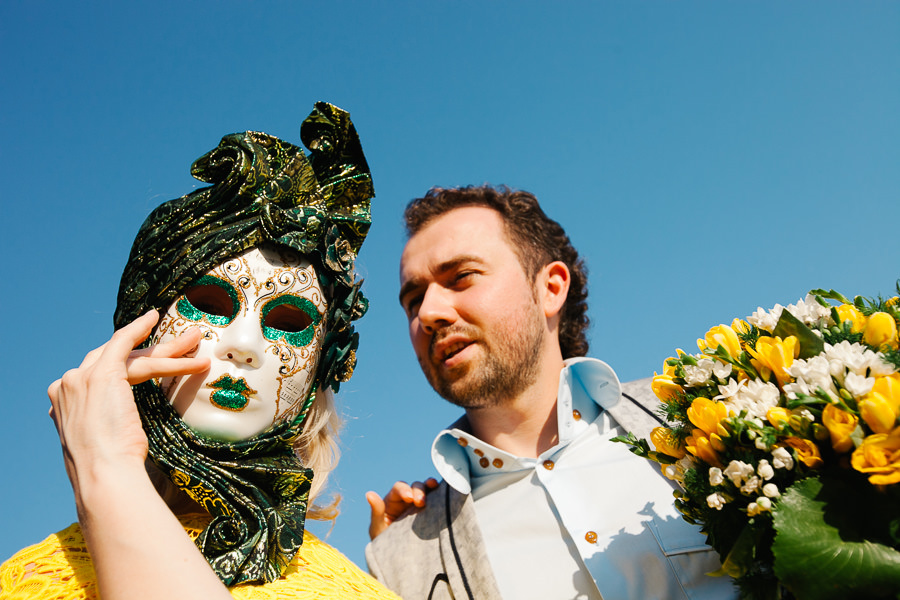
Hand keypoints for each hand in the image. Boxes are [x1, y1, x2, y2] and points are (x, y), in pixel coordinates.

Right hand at [48, 311, 209, 496]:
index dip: (128, 367)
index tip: (149, 361)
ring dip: (166, 348)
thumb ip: (105, 424)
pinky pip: (123, 342)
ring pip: (131, 356)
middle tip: (184, 344)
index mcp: (63, 405)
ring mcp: (80, 379)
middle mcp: (66, 386)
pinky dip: (138, 328)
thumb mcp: (103, 442)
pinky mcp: (101, 374)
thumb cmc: (110, 469)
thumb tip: (121, 425)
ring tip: (195, 341)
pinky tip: (155, 318)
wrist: (104, 475)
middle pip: (117, 361)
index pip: (99, 375)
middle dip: (153, 352)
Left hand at [366, 477, 438, 539]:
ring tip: (435, 487)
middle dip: (418, 490)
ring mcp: (420, 504)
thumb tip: (369, 494)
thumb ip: (376, 511)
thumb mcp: (378, 528)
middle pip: (414, 486)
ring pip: (426, 489)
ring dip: (430, 487)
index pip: (399, 488)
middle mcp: (407, 499)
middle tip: (421, 502)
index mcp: (393, 500)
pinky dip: (440, 492)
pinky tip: (445, 492)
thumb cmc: (384, 541)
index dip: (404, 490)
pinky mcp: (430, 511)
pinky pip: (436, 498)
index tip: (408, 498)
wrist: (397, 557)